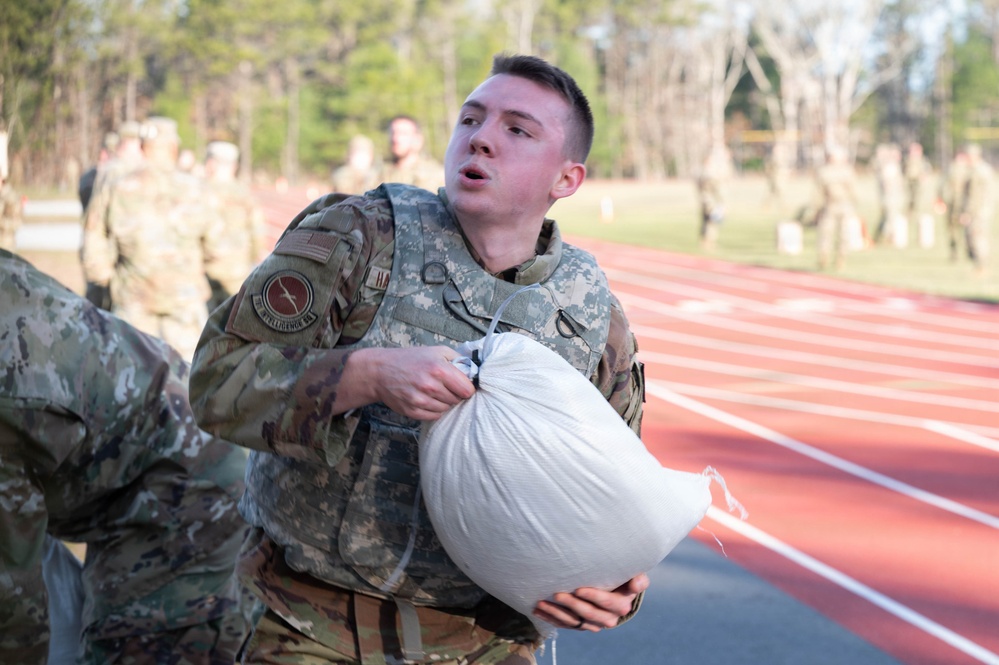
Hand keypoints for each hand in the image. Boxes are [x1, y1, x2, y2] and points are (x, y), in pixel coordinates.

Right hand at [357, 345, 474, 419]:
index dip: (466, 388)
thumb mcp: (437, 351)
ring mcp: (420, 400)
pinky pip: (434, 416)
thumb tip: (475, 372)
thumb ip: (459, 360)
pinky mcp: (412, 411)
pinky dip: (434, 410)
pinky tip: (426, 399)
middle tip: (444, 386)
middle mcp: (430, 386)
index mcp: (439, 369)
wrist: (381, 371)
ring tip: (433, 391)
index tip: (462, 385)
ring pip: (446, 409)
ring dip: (443, 402)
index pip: (467, 390)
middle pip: (457, 400)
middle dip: (454, 394)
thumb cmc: (411, 359)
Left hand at [532, 573, 649, 631]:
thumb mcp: (632, 573)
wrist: (616, 589)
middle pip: (590, 614)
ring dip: (557, 613)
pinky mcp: (582, 625)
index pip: (609, 603)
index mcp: (622, 604)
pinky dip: (551, 618)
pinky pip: (566, 625)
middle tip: (557, 593)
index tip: (579, 589)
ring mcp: (594, 623)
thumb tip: (638, 583)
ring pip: (575, 622)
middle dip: (572, 604)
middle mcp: (609, 617)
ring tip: (542, 603)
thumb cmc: (622, 575)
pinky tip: (539, 610)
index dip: (594, 597)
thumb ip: (637, 577)